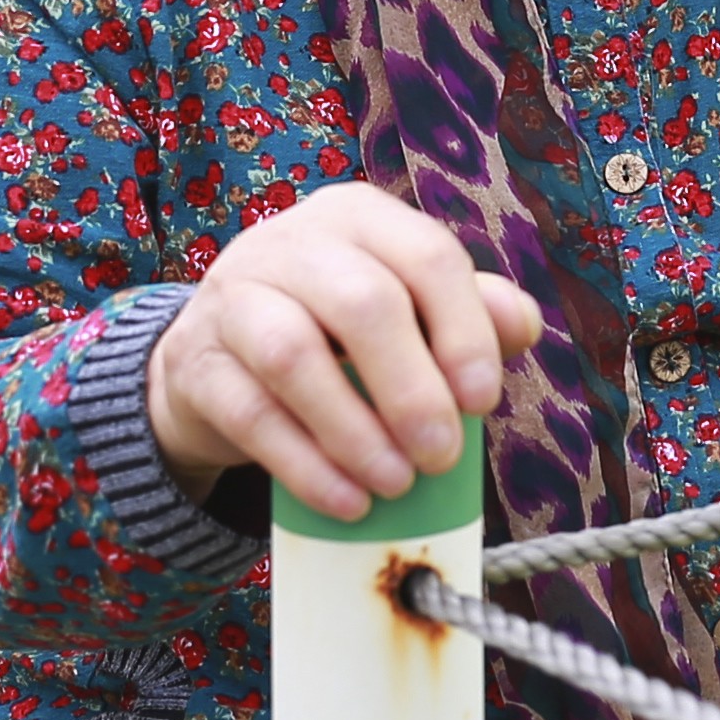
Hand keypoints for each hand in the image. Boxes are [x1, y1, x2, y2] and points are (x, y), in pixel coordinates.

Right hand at [145, 181, 544, 520]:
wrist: (214, 355)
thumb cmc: (332, 328)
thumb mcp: (403, 306)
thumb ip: (467, 310)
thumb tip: (524, 323)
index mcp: (359, 218)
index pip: (426, 256)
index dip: (463, 330)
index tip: (482, 402)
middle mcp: (292, 242)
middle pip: (363, 303)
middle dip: (412, 388)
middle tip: (441, 456)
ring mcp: (233, 297)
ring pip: (293, 355)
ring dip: (354, 430)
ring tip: (396, 484)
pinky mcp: (196, 363)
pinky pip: (251, 415)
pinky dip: (305, 465)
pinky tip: (347, 501)